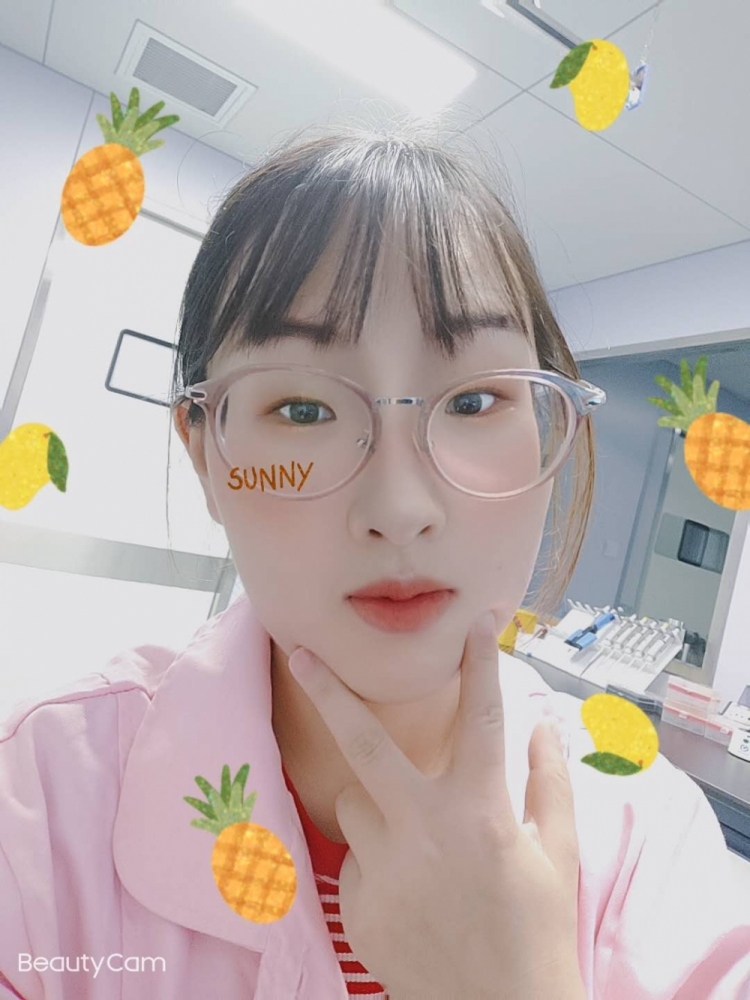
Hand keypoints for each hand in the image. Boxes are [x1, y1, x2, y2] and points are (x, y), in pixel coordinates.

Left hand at [287, 611, 583, 999]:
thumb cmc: (537, 933)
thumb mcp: (558, 855)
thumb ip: (549, 783)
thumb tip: (544, 724)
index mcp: (481, 811)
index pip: (481, 717)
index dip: (480, 661)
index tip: (473, 621)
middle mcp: (424, 830)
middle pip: (364, 744)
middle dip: (329, 691)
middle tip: (298, 654)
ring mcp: (384, 869)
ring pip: (356, 804)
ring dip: (378, 807)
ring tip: (418, 850)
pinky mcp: (357, 906)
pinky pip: (357, 859)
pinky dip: (378, 863)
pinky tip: (410, 898)